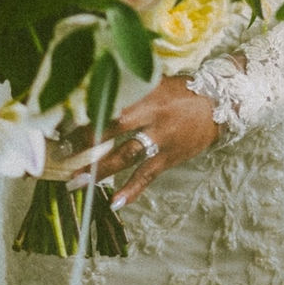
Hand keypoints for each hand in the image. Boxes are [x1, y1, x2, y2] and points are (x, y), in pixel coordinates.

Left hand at [64, 75, 219, 210]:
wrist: (221, 104)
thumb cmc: (182, 91)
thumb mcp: (156, 82)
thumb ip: (131, 88)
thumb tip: (96, 89)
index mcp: (145, 92)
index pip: (110, 101)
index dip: (86, 111)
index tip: (63, 121)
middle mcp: (152, 114)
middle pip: (113, 127)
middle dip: (85, 141)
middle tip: (62, 153)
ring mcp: (161, 138)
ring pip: (126, 155)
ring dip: (99, 170)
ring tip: (75, 183)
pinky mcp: (170, 157)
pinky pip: (147, 176)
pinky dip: (131, 190)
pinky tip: (114, 202)